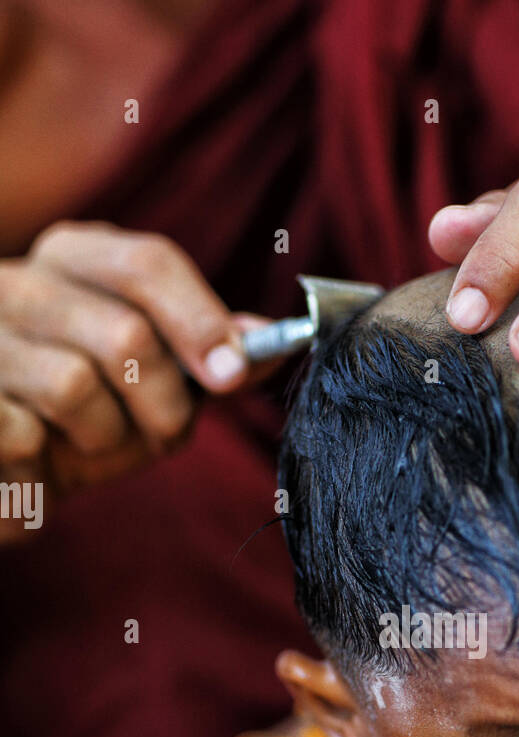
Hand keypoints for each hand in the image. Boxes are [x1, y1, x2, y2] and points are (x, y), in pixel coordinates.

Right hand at [0, 221, 269, 540]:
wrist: (0, 475)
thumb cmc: (80, 425)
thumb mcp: (151, 386)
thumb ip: (208, 357)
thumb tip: (272, 340)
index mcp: (72, 261)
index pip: (147, 264)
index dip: (200, 320)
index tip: (231, 374)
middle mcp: (15, 282)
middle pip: (126, 332)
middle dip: (164, 403)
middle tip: (165, 435)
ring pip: (73, 385)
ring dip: (104, 439)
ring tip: (86, 447)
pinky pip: (23, 434)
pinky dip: (45, 468)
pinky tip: (34, 466)